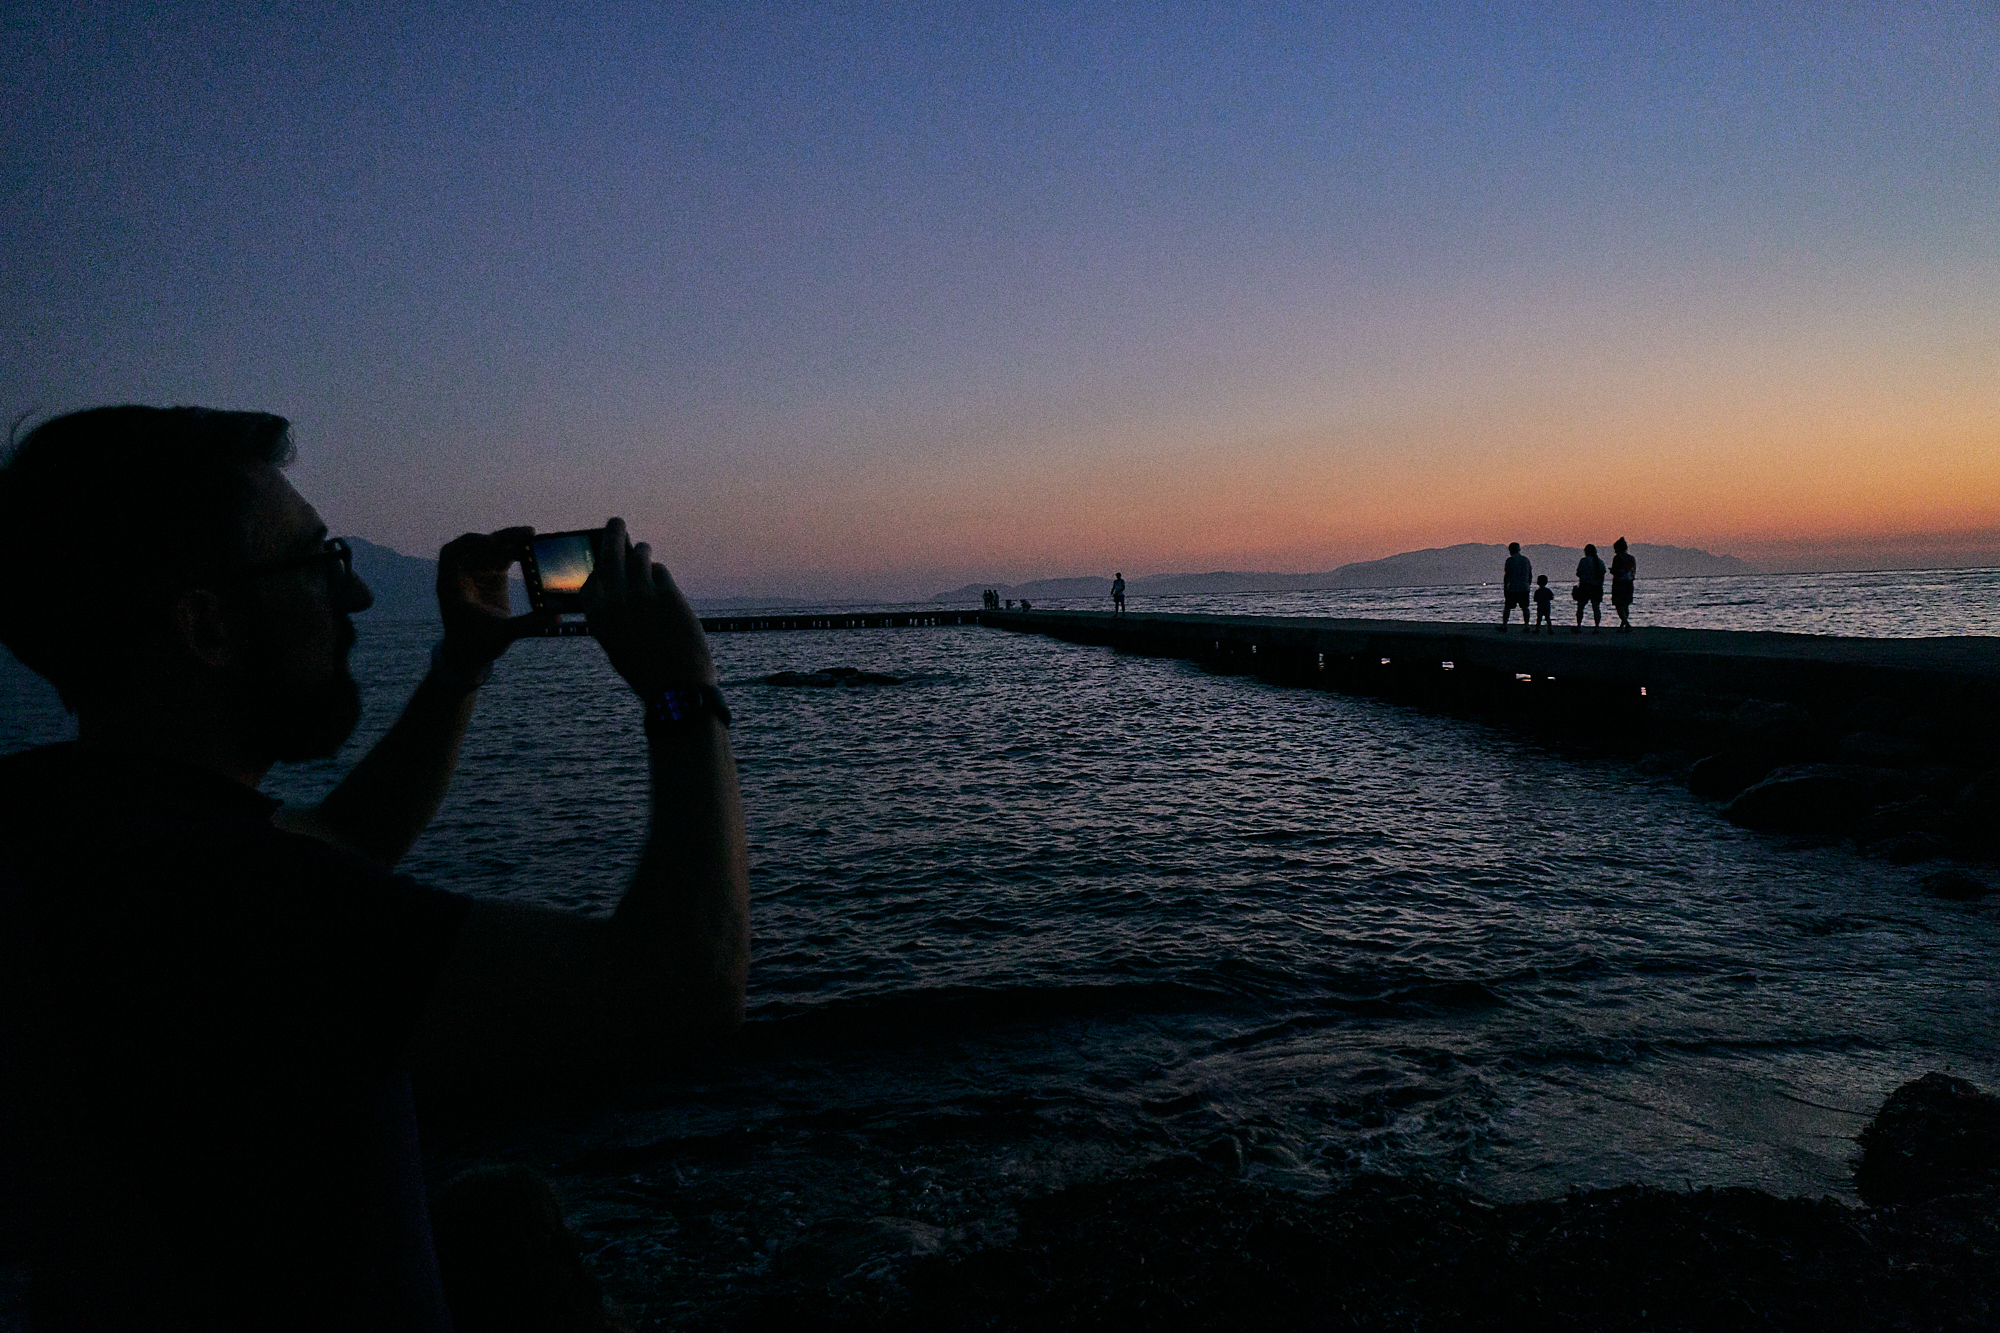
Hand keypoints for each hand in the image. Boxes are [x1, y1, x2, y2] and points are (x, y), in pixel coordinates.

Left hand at [435, 526, 558, 669]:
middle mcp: (462, 575)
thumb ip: (528, 625)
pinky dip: (517, 552)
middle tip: (527, 534)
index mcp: (452, 586)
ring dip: (512, 542)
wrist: (470, 653)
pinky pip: (503, 557)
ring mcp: (477, 574)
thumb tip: (557, 618)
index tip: (490, 543)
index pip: (452, 554)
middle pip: (479, 546)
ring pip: (493, 549)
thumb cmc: (476, 645)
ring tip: (533, 538)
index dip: (470, 544)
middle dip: (502, 538)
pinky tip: (532, 549)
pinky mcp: (492, 577)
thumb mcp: (501, 635)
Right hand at [582, 518, 716, 694]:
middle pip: (611, 554)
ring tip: (643, 550)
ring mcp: (641, 595)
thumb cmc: (648, 671)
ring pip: (640, 556)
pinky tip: (661, 583)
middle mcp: (615, 602)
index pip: (590, 580)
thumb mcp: (619, 646)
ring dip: (642, 551)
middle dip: (614, 534)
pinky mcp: (668, 594)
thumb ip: (614, 616)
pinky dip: (659, 575)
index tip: (601, 561)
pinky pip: (660, 572)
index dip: (597, 568)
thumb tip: (617, 586)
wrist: (677, 688)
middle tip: (616, 522)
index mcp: (597, 618)